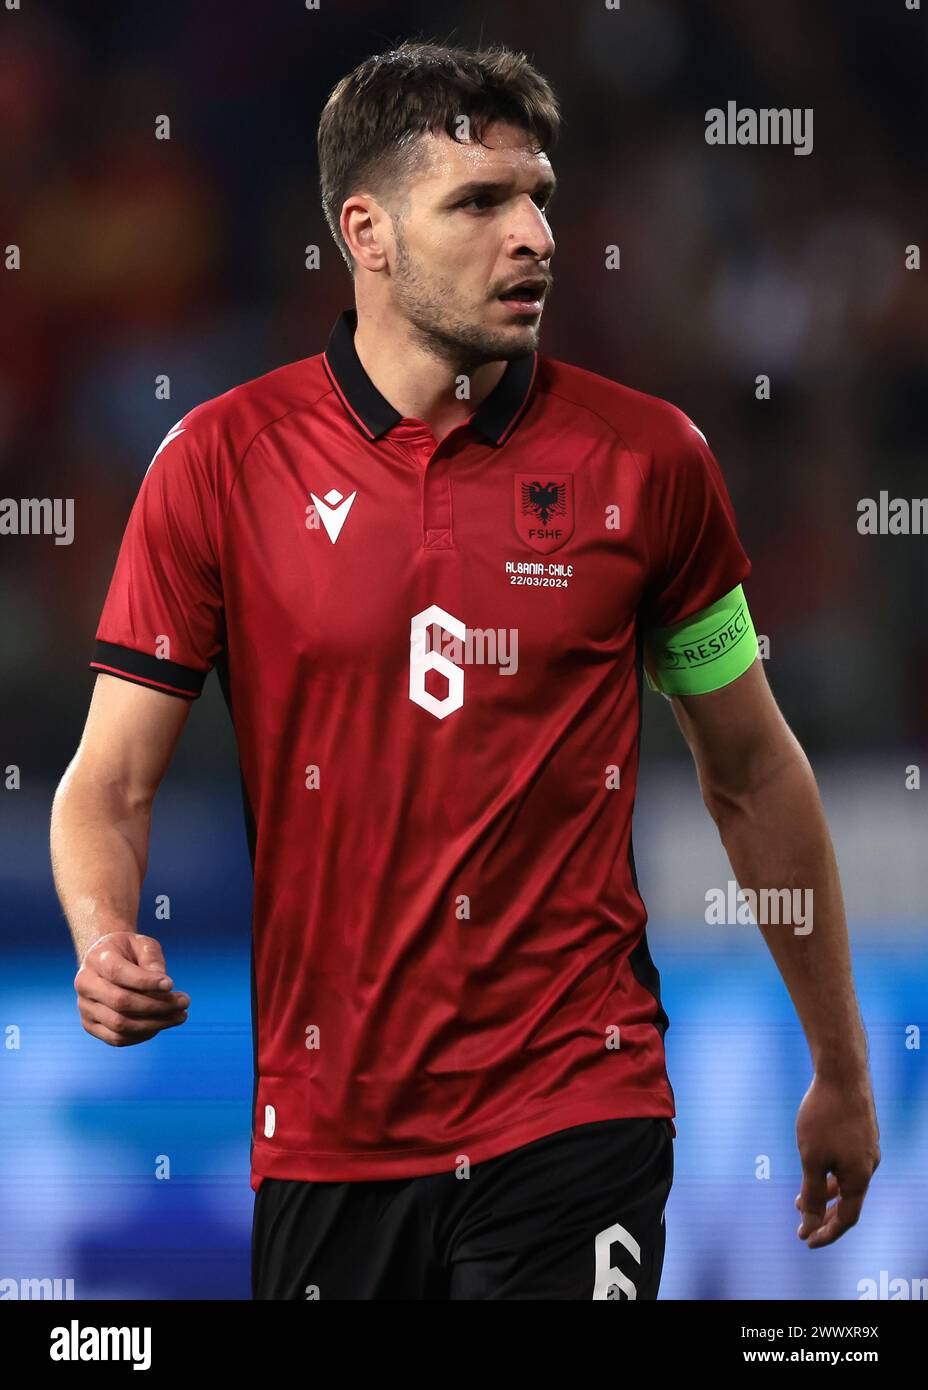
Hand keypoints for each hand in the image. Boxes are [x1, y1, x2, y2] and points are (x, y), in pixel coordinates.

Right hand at [74, 931, 188, 1045]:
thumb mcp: (143, 944)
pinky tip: (162, 1024)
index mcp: (97, 959)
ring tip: (180, 1015)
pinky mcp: (90, 1025)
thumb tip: (164, 986)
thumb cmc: (129, 952)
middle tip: (184, 1002)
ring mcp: (85, 1007)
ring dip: (155, 1024)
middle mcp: (85, 984)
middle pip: (120, 1001)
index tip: (171, 984)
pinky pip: (117, 1038)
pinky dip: (143, 1034)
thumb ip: (152, 960)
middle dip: (157, 1005)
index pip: (118, 972)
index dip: (146, 981)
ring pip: (120, 1025)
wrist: (105, 962)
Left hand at [795, 1073, 879, 1247]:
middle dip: (823, 1217)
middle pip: (847, 1203)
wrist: (842, 1073)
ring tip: (798, 1201)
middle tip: (801, 1227)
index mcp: (860, 1177)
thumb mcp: (811, 1158)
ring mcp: (866, 1149)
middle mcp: (868, 1166)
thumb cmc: (824, 1116)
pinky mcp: (861, 1135)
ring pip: (845, 1182)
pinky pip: (846, 1165)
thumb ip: (811, 1193)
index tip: (807, 1242)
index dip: (827, 1233)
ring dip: (823, 1194)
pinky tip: (814, 1168)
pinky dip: (829, 1174)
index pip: (846, 1218)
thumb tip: (810, 1223)